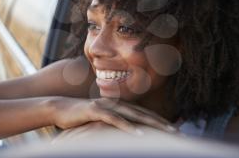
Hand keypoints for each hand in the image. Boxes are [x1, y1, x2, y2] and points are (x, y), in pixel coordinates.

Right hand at [47, 97, 177, 134]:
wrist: (60, 108)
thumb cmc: (82, 117)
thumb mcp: (101, 121)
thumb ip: (115, 123)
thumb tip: (128, 132)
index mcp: (119, 106)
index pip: (143, 114)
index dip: (159, 121)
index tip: (174, 129)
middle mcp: (116, 103)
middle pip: (143, 114)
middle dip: (162, 123)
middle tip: (178, 132)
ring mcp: (107, 106)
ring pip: (134, 115)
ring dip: (152, 124)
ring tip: (167, 132)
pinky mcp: (96, 111)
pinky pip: (115, 120)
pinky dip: (128, 127)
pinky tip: (140, 135)